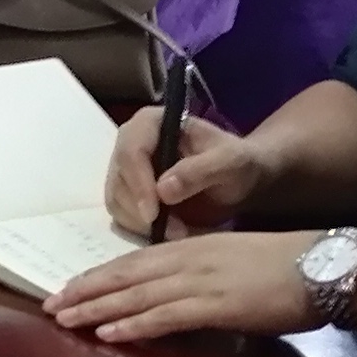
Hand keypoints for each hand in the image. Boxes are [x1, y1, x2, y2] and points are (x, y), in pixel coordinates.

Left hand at [49, 231, 316, 345]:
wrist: (324, 266)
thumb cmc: (287, 265)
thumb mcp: (234, 259)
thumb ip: (203, 272)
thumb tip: (177, 292)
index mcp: (193, 247)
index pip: (134, 260)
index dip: (100, 275)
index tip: (70, 286)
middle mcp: (189, 259)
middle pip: (125, 275)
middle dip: (85, 291)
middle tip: (50, 305)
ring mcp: (201, 281)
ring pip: (137, 295)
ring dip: (97, 309)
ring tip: (64, 319)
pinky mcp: (217, 306)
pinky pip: (165, 316)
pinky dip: (134, 325)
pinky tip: (109, 333)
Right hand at [106, 111, 258, 239]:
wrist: (240, 179)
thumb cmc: (236, 162)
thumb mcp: (229, 162)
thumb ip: (200, 171)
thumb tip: (163, 191)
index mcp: (150, 123)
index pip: (131, 151)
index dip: (138, 184)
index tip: (154, 214)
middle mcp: (130, 143)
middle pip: (118, 179)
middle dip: (142, 210)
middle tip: (175, 231)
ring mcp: (127, 170)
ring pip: (116, 201)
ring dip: (141, 224)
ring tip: (178, 232)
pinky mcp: (129, 195)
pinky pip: (122, 216)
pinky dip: (141, 230)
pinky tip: (169, 233)